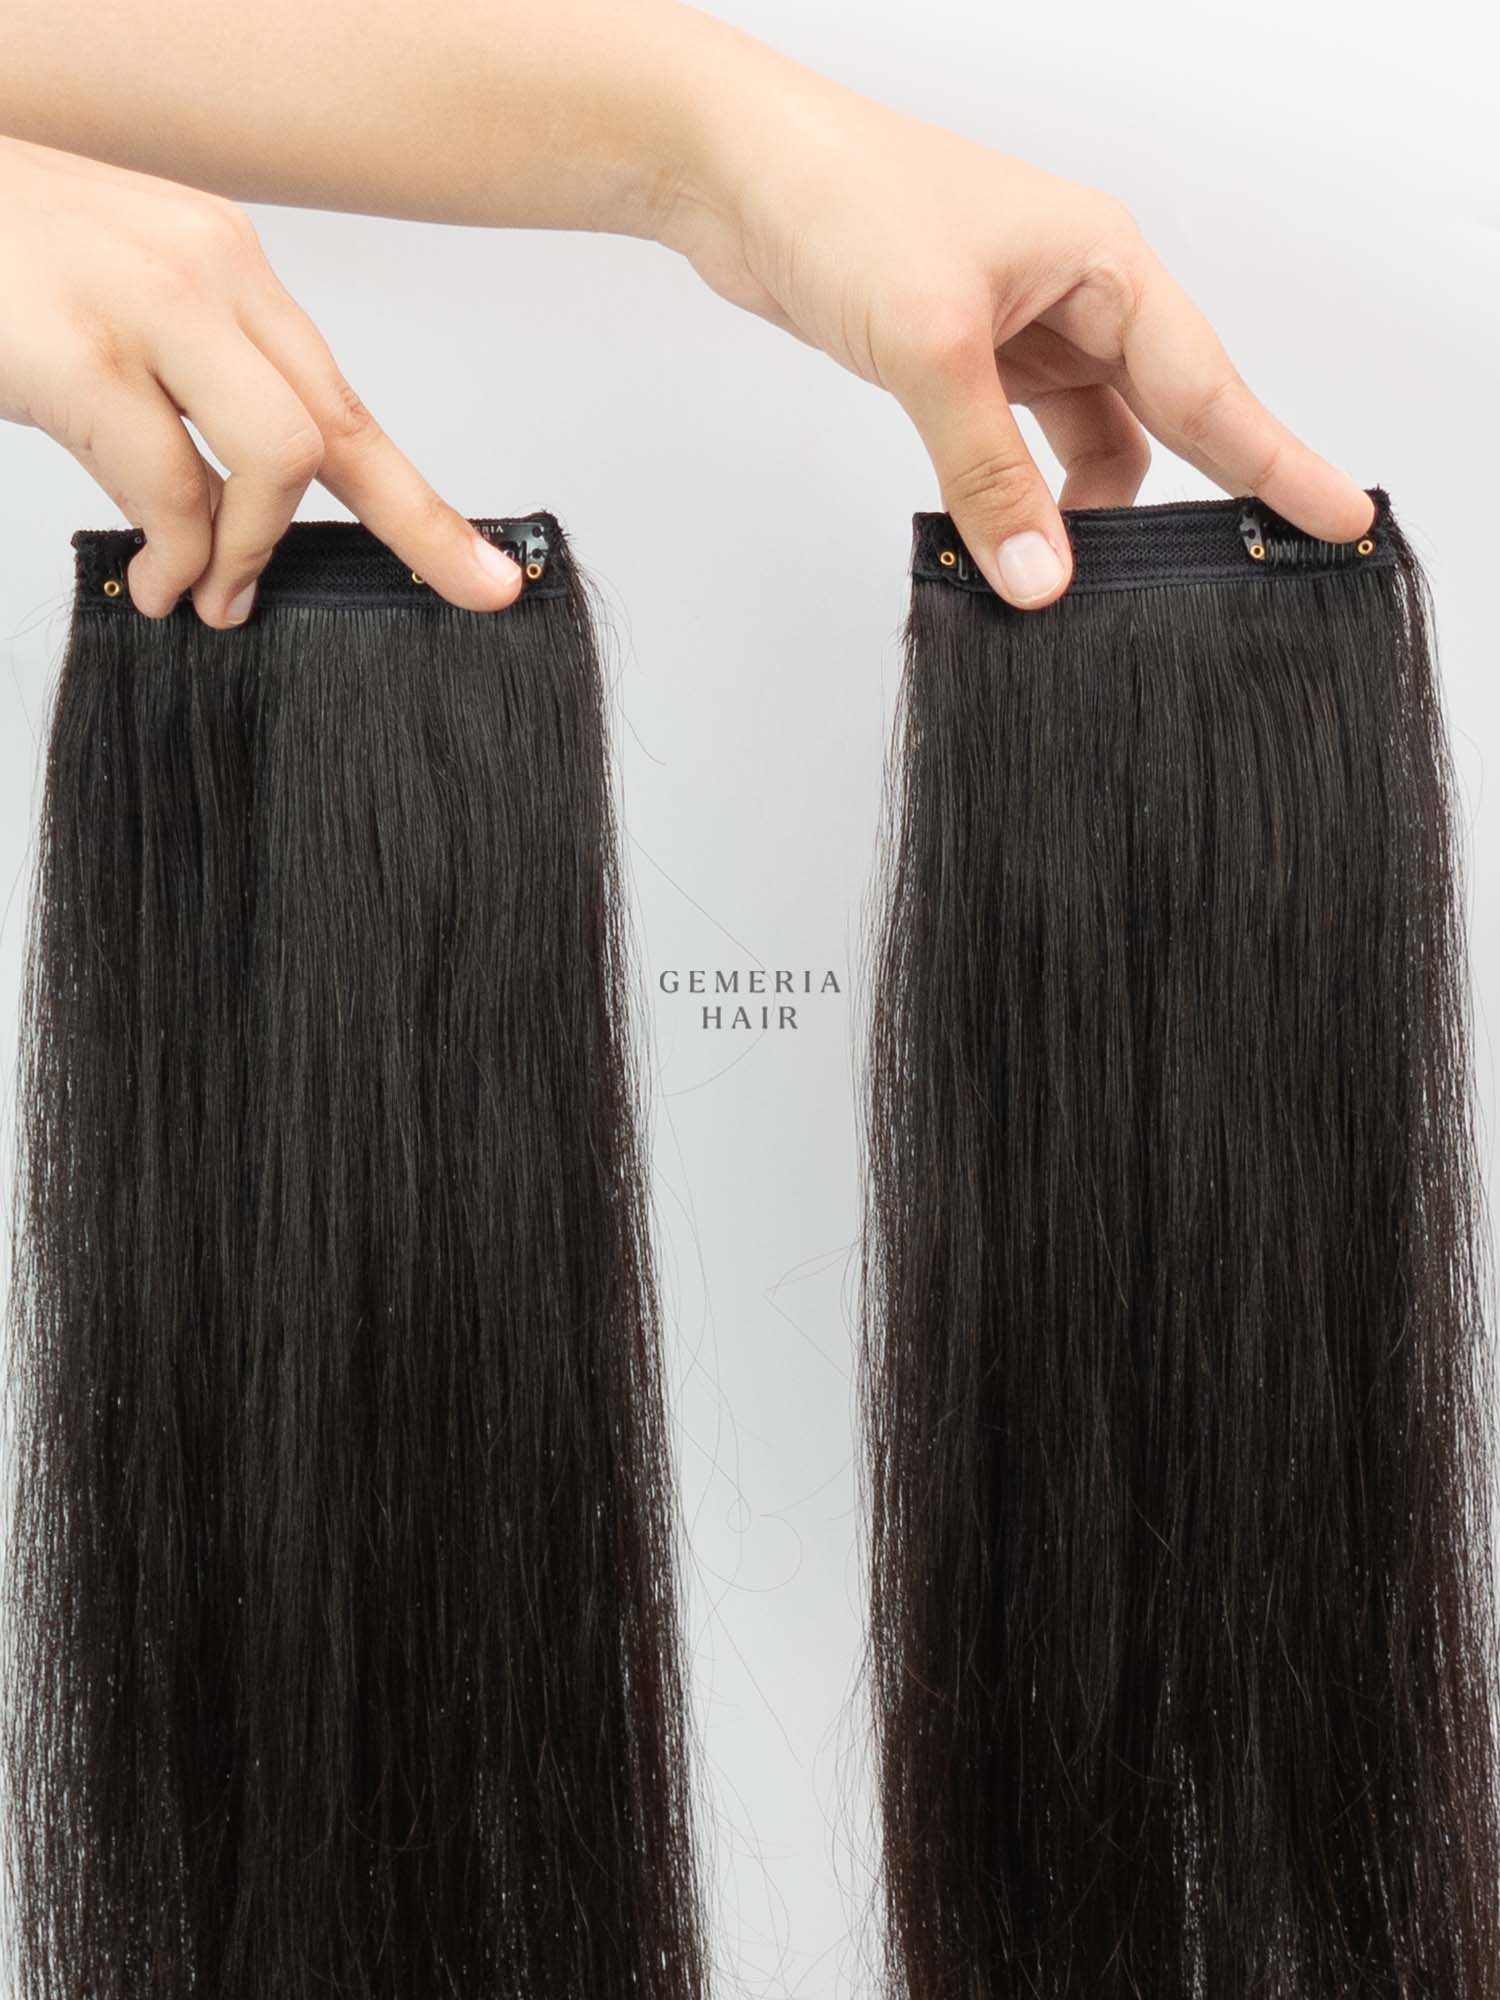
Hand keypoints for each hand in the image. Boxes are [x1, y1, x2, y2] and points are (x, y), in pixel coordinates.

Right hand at [0, 136, 522, 624]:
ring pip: (280, 459)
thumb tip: (235, 521)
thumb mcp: (113, 315)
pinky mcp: (78, 353)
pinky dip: (180, 556)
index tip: (489, 574)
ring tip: (208, 596)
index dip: (422, 501)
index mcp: (224, 263)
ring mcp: (145, 303)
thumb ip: (189, 397)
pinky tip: (159, 582)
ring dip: (250, 552)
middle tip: (449, 597)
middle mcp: (206, 270)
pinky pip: (173, 487)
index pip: (342, 396)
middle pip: (341, 429)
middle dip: (413, 528)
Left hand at [660, 56, 1374, 608]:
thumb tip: (1041, 581)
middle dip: (1205, 493)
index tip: (1339, 517)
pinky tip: (1015, 548)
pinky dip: (1025, 500)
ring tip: (1091, 586)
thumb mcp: (931, 347)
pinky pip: (1024, 449)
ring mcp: (1022, 332)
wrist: (737, 173)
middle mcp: (1077, 296)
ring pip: (1093, 442)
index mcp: (1102, 264)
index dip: (1277, 461)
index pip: (1210, 383)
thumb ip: (988, 474)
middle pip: (1168, 417)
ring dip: (1089, 513)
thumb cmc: (844, 202)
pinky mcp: (966, 363)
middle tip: (1251, 577)